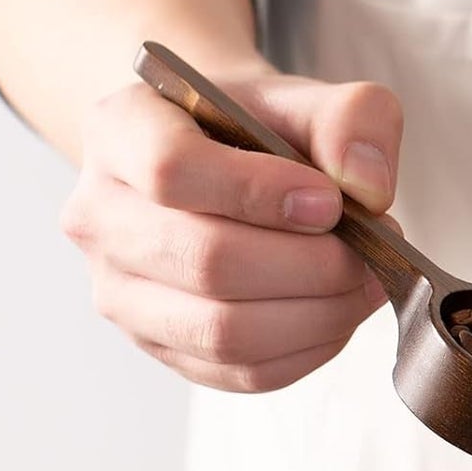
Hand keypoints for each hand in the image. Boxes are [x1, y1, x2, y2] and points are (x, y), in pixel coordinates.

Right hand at [60, 62, 402, 390]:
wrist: (224, 164)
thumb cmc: (258, 132)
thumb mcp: (309, 97)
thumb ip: (352, 118)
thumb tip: (368, 186)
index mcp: (119, 132)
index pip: (171, 171)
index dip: (262, 193)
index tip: (331, 202)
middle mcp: (99, 216)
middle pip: (208, 263)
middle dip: (314, 266)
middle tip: (373, 251)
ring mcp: (120, 292)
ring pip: (225, 332)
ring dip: (320, 314)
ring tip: (365, 283)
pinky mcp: (160, 347)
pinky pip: (243, 373)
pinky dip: (310, 349)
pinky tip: (338, 313)